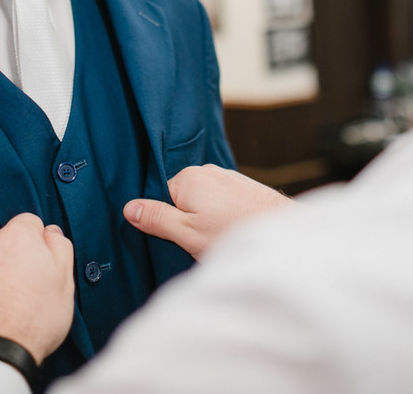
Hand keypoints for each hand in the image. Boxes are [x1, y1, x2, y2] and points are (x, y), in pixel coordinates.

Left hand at [0, 213, 74, 363]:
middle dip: (16, 259)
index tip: (43, 267)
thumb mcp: (64, 280)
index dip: (40, 244)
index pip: (31, 224)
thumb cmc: (34, 318)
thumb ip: (59, 247)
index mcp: (17, 236)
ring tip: (8, 308)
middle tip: (28, 290)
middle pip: (7, 243)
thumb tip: (50, 232)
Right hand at [124, 164, 291, 258]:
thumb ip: (157, 219)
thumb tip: (129, 208)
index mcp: (188, 178)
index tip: (178, 239)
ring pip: (205, 201)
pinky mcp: (246, 187)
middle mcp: (208, 170)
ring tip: (220, 238)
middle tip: (200, 242)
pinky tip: (234, 231)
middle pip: (183, 198)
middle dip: (188, 220)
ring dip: (208, 219)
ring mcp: (229, 177)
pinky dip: (225, 216)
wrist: (283, 233)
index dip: (167, 222)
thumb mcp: (186, 234)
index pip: (162, 198)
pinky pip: (224, 202)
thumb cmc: (233, 234)